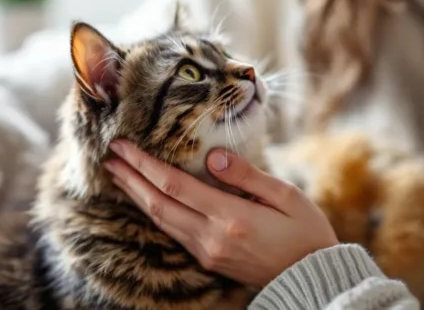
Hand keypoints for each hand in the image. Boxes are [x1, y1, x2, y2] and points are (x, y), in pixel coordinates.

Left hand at [105, 139, 338, 285]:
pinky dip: (155, 211)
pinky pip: (173, 232)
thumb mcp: (286, 196)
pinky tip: (147, 199)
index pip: (175, 186)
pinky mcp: (209, 259)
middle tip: (110, 156)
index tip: (124, 146)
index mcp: (231, 218)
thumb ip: (247, 175)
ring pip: (162, 221)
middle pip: (159, 205)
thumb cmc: (306, 231)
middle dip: (131, 179)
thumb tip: (213, 156)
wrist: (313, 277)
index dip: (145, 164)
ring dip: (137, 196)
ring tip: (120, 175)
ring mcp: (208, 252)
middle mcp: (212, 238)